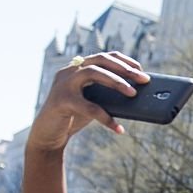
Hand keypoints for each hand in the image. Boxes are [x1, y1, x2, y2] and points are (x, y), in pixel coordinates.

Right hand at [28, 52, 149, 151]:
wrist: (48, 135)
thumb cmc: (74, 116)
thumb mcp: (93, 102)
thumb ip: (107, 95)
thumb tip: (137, 96)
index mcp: (77, 69)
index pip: (103, 56)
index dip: (123, 60)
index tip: (141, 69)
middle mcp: (69, 71)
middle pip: (100, 60)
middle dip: (125, 69)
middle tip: (144, 80)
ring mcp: (63, 84)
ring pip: (92, 73)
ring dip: (116, 82)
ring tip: (133, 94)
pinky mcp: (60, 101)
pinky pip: (88, 107)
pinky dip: (106, 118)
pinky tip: (119, 128)